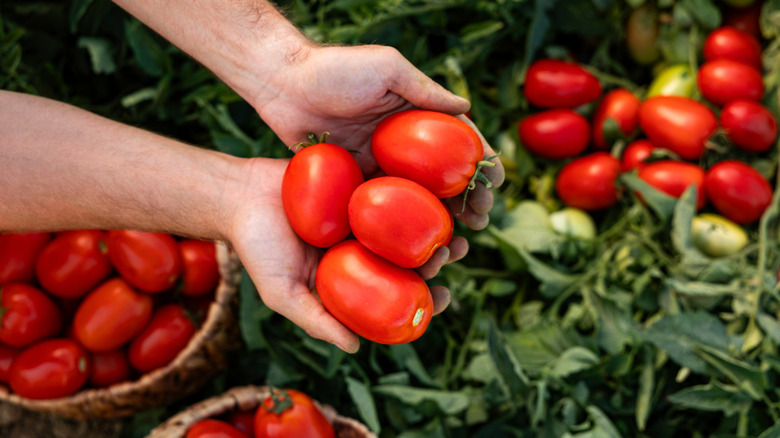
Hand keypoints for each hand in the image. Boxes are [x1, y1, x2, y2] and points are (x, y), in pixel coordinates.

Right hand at [226, 158, 460, 352]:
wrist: (237, 195)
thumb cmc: (257, 248)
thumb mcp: (282, 293)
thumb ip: (316, 320)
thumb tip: (356, 348)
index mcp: (351, 276)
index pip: (394, 292)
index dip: (422, 298)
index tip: (442, 298)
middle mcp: (362, 246)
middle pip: (408, 255)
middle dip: (437, 256)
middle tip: (453, 252)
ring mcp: (363, 212)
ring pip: (408, 219)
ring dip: (435, 220)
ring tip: (456, 221)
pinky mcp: (358, 179)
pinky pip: (391, 183)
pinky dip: (415, 186)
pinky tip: (436, 186)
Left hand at [251, 44, 504, 231]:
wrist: (282, 84)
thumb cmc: (335, 68)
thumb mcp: (386, 69)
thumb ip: (424, 89)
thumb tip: (467, 109)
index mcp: (416, 115)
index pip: (458, 141)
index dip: (481, 161)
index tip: (497, 181)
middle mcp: (402, 143)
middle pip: (443, 177)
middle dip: (468, 198)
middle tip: (481, 220)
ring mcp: (378, 163)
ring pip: (417, 198)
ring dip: (439, 219)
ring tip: (456, 240)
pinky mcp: (354, 181)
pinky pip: (381, 208)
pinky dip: (399, 227)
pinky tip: (413, 245)